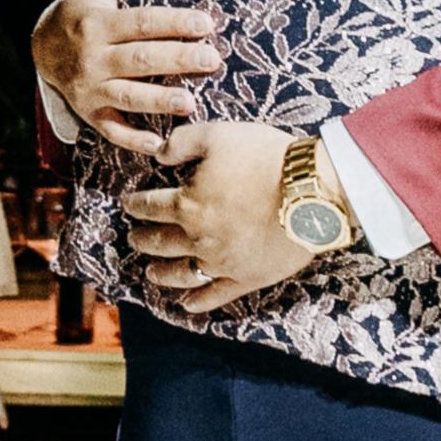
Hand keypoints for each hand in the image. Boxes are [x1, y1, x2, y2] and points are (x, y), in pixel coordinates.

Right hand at [33, 0, 220, 167]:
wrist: (42, 45)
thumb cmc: (80, 5)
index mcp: (96, 23)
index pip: (140, 23)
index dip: (174, 22)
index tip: (205, 23)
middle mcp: (92, 58)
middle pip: (140, 60)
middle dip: (178, 59)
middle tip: (211, 60)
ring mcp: (90, 89)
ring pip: (129, 96)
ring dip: (161, 101)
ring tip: (191, 102)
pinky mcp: (91, 112)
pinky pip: (113, 130)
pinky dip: (134, 140)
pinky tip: (160, 145)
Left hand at [120, 120, 308, 309]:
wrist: (312, 191)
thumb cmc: (266, 158)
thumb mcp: (218, 135)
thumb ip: (182, 142)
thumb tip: (157, 154)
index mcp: (188, 203)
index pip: (151, 206)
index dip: (136, 204)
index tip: (129, 204)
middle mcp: (198, 238)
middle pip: (160, 241)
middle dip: (143, 239)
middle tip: (134, 238)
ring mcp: (222, 262)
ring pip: (181, 273)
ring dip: (161, 273)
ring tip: (150, 273)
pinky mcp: (247, 278)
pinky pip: (216, 295)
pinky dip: (198, 302)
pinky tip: (186, 306)